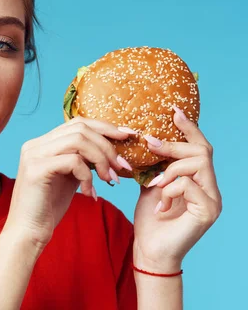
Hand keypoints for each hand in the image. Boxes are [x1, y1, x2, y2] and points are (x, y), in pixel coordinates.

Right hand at [3, 117, 133, 250]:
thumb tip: (110, 150)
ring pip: (78, 141)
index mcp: (43, 143)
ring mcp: (33, 155)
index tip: (126, 137)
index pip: (77, 122)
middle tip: (120, 168)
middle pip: (80, 128)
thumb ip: (82, 160)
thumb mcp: (70, 177)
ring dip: (100, 159)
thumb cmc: (49, 207)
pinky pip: (72, 161)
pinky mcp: (36, 170)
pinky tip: (89, 193)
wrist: (28, 232)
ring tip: (108, 180)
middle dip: (107, 146)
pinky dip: (87, 176)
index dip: (105, 127)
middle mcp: (35, 144)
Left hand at [133, 106, 222, 272]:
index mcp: (199, 180)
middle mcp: (211, 188)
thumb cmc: (150, 220)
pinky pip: (189, 185)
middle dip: (173, 145)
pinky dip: (170, 190)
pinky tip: (159, 206)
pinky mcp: (208, 212)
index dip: (188, 128)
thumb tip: (147, 139)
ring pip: (198, 163)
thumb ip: (157, 166)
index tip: (173, 110)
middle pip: (202, 151)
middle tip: (150, 144)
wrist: (150, 250)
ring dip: (170, 169)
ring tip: (155, 185)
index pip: (200, 147)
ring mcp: (213, 200)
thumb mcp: (152, 185)